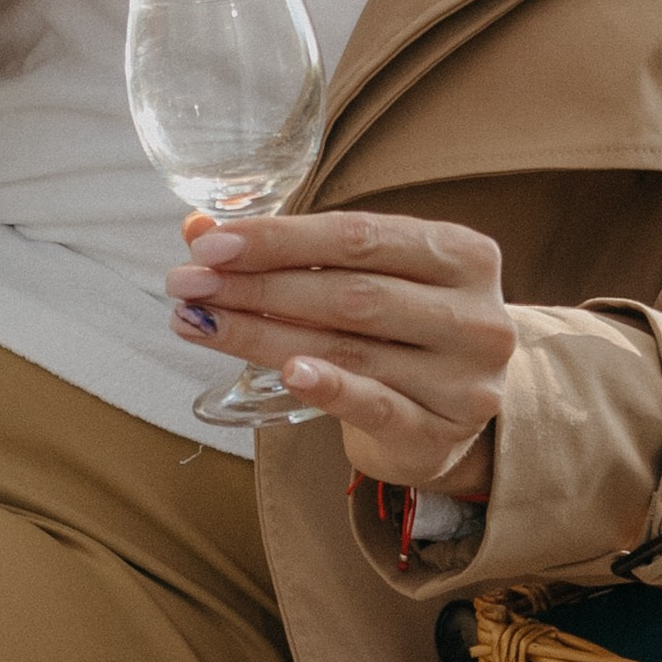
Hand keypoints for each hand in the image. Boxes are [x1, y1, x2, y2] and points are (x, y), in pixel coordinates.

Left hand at [165, 210, 513, 490]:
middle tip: (187, 284)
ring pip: (348, 348)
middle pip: (350, 293)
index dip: (279, 238)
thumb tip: (198, 227)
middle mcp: (474, 316)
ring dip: (261, 334)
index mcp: (464, 255)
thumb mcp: (365, 278)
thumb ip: (294, 250)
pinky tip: (285, 372)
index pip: (359, 236)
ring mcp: (463, 379)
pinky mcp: (440, 434)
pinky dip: (329, 387)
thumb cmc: (399, 331)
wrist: (448, 415)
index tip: (209, 243)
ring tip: (198, 322)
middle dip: (257, 286)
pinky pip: (376, 405)